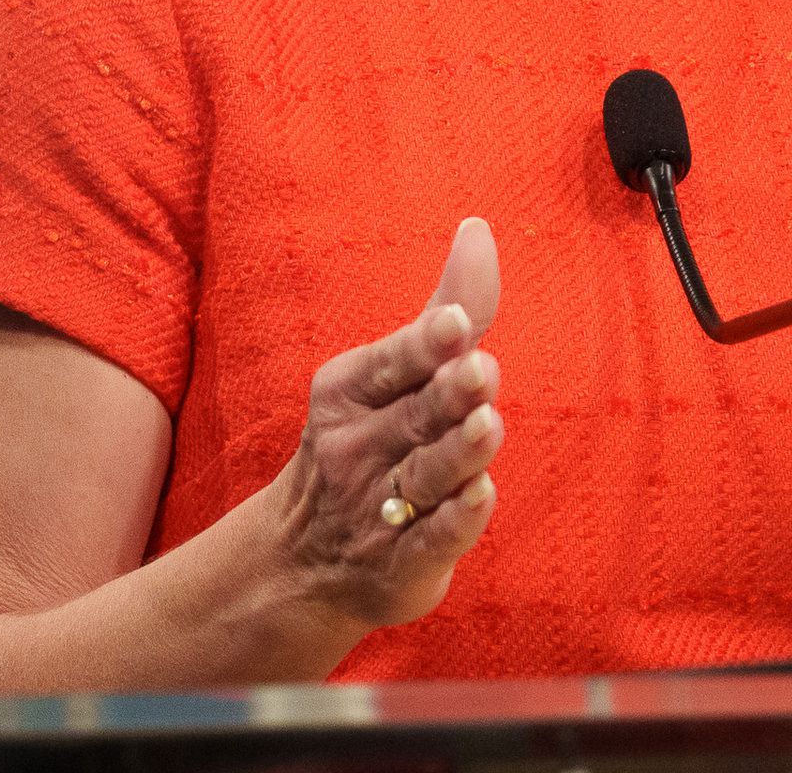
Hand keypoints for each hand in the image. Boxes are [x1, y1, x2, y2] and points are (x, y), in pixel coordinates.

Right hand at [263, 217, 504, 634]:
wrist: (303, 561)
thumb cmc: (368, 443)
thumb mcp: (390, 375)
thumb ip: (447, 307)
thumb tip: (479, 228)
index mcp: (350, 393)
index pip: (393, 362)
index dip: (426, 344)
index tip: (455, 323)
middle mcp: (360, 447)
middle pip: (416, 415)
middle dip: (449, 392)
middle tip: (481, 369)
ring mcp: (379, 508)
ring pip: (427, 475)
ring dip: (459, 452)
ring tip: (487, 424)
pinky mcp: (402, 563)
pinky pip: (430, 540)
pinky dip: (454, 521)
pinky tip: (479, 497)